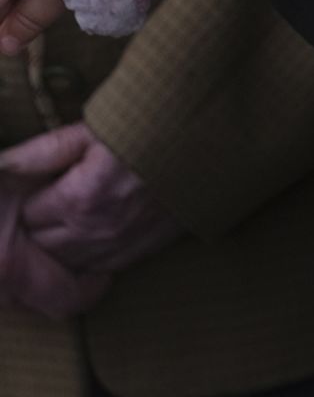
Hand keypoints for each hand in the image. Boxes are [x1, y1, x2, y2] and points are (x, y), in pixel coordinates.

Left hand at [4, 123, 178, 280]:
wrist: (209, 143)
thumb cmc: (149, 126)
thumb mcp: (93, 130)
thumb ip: (44, 151)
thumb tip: (3, 164)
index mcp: (79, 198)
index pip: (28, 214)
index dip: (25, 198)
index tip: (31, 185)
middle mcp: (97, 231)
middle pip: (42, 244)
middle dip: (34, 225)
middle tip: (41, 202)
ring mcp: (120, 246)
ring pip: (68, 263)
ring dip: (57, 245)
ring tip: (60, 220)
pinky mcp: (142, 251)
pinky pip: (100, 269)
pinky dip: (86, 258)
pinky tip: (86, 239)